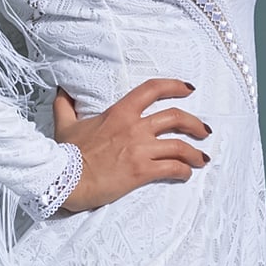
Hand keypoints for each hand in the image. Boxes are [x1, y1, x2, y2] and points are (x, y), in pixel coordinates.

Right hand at [51, 79, 210, 214]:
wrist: (64, 179)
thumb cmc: (65, 154)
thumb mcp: (64, 125)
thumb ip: (66, 106)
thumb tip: (62, 92)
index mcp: (119, 113)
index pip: (152, 90)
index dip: (174, 86)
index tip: (188, 89)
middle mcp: (135, 127)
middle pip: (175, 118)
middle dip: (194, 123)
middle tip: (203, 130)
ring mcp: (140, 149)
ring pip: (180, 146)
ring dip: (195, 152)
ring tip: (201, 158)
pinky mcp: (142, 171)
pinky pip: (172, 168)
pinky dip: (184, 171)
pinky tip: (186, 174)